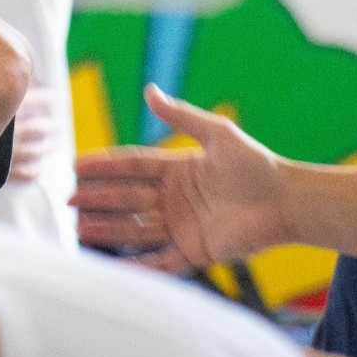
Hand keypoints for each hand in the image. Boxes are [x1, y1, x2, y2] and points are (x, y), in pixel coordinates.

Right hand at [9, 88, 58, 182]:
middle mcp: (12, 131)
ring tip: (49, 146)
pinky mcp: (3, 169)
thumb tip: (20, 71)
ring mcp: (9, 152)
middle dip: (48, 126)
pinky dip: (33, 171)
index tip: (52, 97)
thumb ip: (1, 89)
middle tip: (54, 125)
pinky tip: (39, 170)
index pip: (32, 100)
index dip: (44, 98)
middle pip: (38, 127)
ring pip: (35, 150)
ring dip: (44, 148)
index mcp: (7, 111)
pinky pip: (25, 173)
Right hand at [71, 84, 290, 271]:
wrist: (287, 202)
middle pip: (127, 198)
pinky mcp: (195, 252)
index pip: (131, 166)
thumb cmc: (256, 165)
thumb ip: (182, 116)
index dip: (104, 166)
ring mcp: (182, 226)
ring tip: (79, 230)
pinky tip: (116, 266)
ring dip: (108, 230)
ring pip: (136, 229)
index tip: (75, 166)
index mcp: (176, 169)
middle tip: (68, 202)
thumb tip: (149, 90)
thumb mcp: (218, 134)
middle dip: (97, 199)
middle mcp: (174, 199)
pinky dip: (140, 266)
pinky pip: (161, 261)